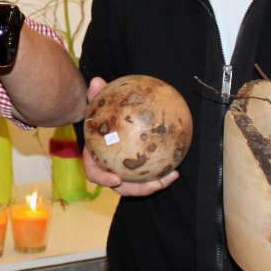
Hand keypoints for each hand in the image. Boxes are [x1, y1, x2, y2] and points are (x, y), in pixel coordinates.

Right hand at [80, 77, 179, 196]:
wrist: (104, 121)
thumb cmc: (97, 114)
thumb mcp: (95, 102)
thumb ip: (95, 94)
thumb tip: (97, 81)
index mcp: (94, 157)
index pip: (95, 173)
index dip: (103, 179)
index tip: (116, 180)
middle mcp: (108, 168)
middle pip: (120, 186)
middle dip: (138, 189)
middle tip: (154, 185)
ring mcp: (122, 170)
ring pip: (136, 184)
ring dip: (154, 184)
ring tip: (171, 177)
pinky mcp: (135, 169)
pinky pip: (147, 173)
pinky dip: (160, 173)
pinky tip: (176, 168)